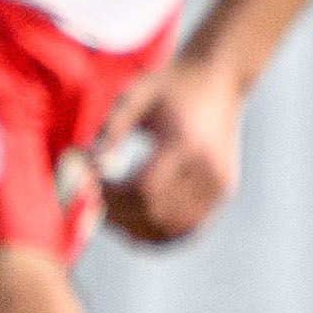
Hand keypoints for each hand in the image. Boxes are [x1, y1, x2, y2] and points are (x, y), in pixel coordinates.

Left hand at [96, 57, 244, 244]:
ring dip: (137, 229)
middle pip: (156, 214)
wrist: (219, 79)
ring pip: (172, 228)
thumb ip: (111, 128)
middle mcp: (208, 170)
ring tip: (113, 214)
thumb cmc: (172, 85)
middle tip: (96, 202)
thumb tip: (88, 164)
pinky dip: (160, 233)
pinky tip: (136, 224)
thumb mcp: (137, 95)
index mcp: (186, 145)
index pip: (144, 189)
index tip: (91, 183)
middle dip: (120, 215)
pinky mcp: (223, 191)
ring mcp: (219, 184)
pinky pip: (188, 228)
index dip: (112, 195)